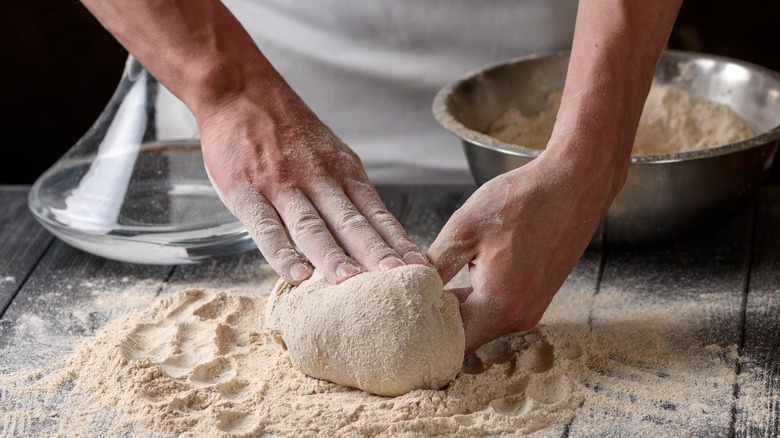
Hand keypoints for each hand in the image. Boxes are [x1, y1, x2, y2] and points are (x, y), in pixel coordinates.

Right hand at [199, 85, 426, 284]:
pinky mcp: (246, 192)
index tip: (418, 268)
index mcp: (343, 171)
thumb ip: (349, 192)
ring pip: (312, 226)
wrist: (239, 90)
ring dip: (332, 256)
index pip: (376, 213)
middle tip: (398, 280)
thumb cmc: (288, 129)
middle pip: (352, 222)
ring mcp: (282, 185)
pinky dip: (282, 252)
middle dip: (376, 254)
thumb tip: (379, 233)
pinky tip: (297, 274)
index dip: (398, 243)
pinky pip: (266, 227)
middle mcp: (318, 178)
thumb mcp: (330, 152)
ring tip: (350, 282)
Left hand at [427, 151, 614, 354]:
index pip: (452, 344)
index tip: (403, 320)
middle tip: (408, 300)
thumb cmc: (522, 201)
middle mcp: (519, 316)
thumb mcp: (464, 229)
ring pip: (482, 321)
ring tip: (430, 285)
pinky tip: (460, 275)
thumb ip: (434, 266)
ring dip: (457, 309)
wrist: (574, 184)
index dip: (424, 336)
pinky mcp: (537, 295)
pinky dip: (476, 298)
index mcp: (499, 305)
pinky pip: (498, 308)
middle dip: (436, 321)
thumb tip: (409, 288)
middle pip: (467, 336)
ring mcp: (532, 308)